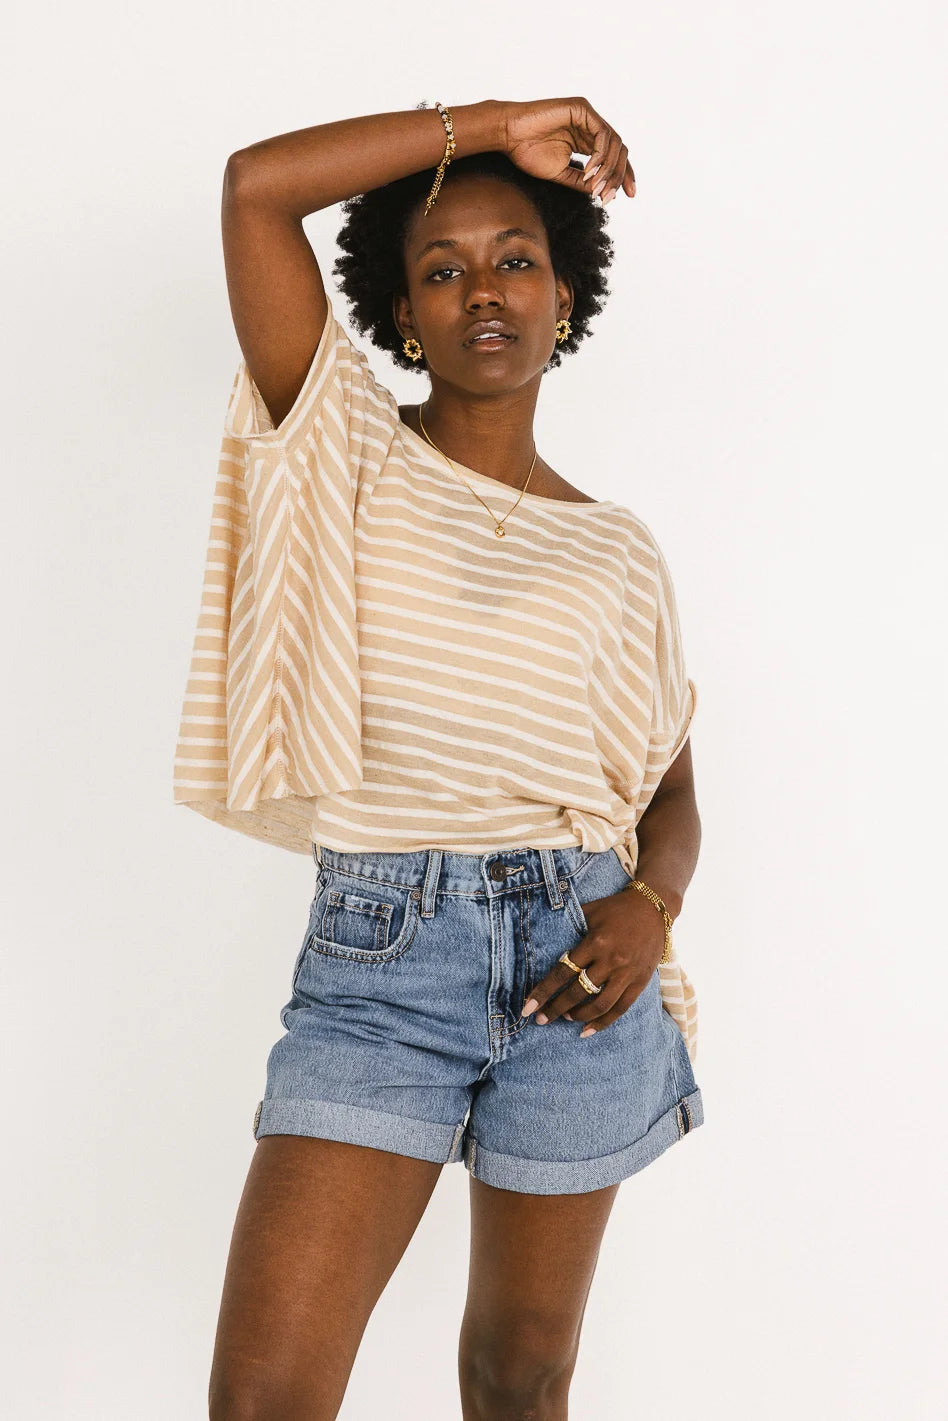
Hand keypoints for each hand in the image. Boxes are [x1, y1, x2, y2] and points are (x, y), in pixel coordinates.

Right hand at [499, 97, 635, 204]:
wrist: (509, 135)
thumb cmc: (528, 152)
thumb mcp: (561, 173)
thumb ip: (582, 181)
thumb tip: (602, 192)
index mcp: (587, 140)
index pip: (614, 157)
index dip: (624, 175)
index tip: (629, 195)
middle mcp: (590, 126)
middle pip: (619, 150)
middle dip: (621, 175)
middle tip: (612, 196)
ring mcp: (587, 116)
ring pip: (614, 143)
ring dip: (609, 169)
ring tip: (597, 187)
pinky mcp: (581, 108)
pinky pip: (602, 133)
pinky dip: (600, 155)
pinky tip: (591, 170)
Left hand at [522, 886, 662, 1035]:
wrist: (653, 909)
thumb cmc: (616, 909)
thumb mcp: (590, 911)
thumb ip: (569, 925)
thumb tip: (542, 935)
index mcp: (595, 942)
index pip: (563, 972)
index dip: (544, 991)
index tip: (527, 1007)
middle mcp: (610, 960)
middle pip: (577, 992)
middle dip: (556, 1009)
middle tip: (540, 1019)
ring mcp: (626, 974)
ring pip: (599, 1004)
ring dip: (578, 1015)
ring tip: (564, 1018)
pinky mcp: (639, 982)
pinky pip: (620, 1008)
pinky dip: (603, 1023)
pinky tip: (587, 1030)